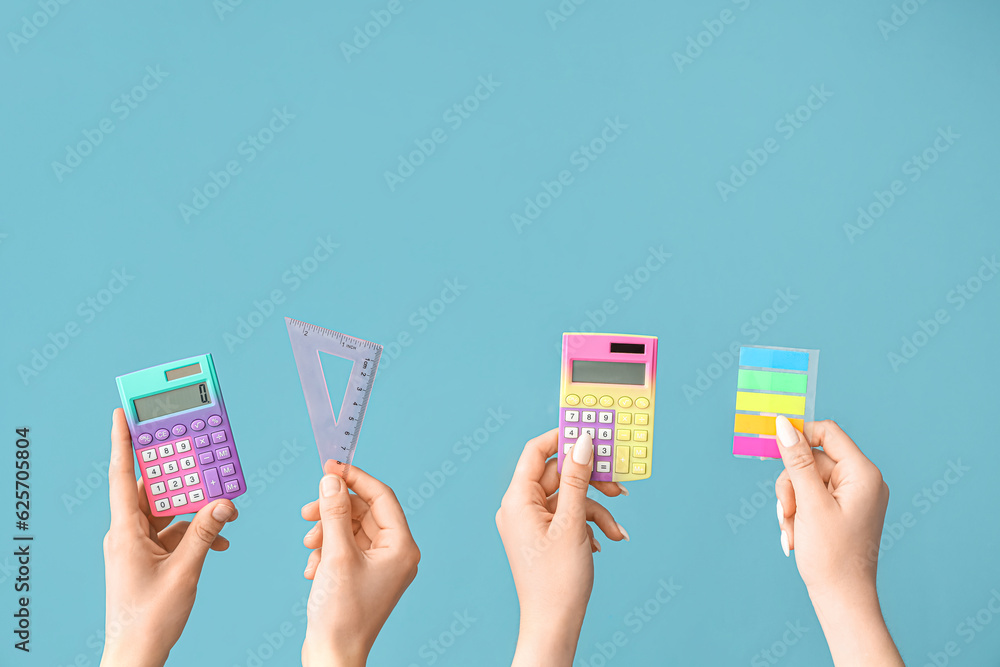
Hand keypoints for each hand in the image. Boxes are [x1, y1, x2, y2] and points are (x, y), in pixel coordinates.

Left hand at [101, 409, 237, 666]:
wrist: (137, 653)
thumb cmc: (149, 619)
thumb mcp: (184, 572)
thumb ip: (205, 533)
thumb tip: (224, 503)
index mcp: (125, 532)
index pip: (122, 476)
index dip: (123, 443)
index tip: (122, 413)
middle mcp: (128, 533)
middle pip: (152, 489)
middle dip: (176, 471)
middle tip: (194, 446)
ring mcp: (138, 546)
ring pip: (167, 510)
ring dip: (194, 505)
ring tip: (220, 497)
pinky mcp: (149, 558)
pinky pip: (175, 532)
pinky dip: (196, 530)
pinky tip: (219, 536)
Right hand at [299, 462, 419, 666]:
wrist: (333, 656)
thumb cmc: (341, 612)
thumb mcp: (335, 554)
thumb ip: (334, 513)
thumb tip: (332, 480)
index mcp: (402, 546)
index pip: (382, 496)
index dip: (355, 478)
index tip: (330, 467)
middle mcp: (397, 554)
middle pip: (364, 512)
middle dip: (334, 511)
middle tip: (307, 513)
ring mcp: (381, 567)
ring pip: (352, 530)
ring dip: (327, 533)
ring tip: (310, 548)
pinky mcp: (365, 577)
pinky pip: (346, 549)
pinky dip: (327, 551)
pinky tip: (314, 569)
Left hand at [496, 430, 627, 666]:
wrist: (554, 625)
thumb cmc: (557, 580)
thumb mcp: (573, 522)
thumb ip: (578, 479)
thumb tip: (583, 442)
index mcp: (517, 500)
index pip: (536, 452)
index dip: (562, 438)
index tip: (590, 432)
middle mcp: (520, 508)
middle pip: (559, 475)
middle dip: (592, 482)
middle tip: (618, 486)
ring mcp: (532, 523)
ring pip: (570, 498)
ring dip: (597, 510)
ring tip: (616, 528)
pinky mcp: (544, 537)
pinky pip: (570, 517)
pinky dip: (590, 525)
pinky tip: (606, 541)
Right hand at [774, 417, 902, 665]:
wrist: (843, 600)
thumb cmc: (831, 555)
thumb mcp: (809, 503)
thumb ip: (797, 460)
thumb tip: (784, 424)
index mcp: (863, 474)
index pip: (827, 433)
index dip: (798, 436)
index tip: (771, 447)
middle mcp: (862, 481)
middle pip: (812, 459)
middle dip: (792, 484)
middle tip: (788, 511)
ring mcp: (854, 497)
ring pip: (808, 480)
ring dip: (792, 502)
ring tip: (792, 529)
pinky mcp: (844, 511)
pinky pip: (813, 497)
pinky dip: (800, 512)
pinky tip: (797, 534)